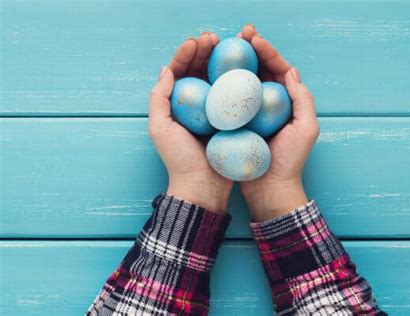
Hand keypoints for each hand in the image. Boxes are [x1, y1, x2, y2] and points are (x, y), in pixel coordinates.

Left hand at [148, 33, 232, 212]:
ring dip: (221, 62)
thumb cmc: (179, 160)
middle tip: (214, 38)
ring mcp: (213, 113)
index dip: (185, 54)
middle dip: (205, 52)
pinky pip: (233, 97)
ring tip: (228, 47)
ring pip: (216, 81)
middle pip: (198, 72)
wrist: (203, 187)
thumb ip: (159, 99)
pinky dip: (236, 82)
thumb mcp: (160, 129)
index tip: (196, 42)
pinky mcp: (229, 121)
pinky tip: (244, 70)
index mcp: (176, 106)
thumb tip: (167, 70)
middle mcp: (194, 107)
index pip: (179, 73)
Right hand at [238, 25, 319, 220]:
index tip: (252, 38)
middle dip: (249, 50)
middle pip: (258, 71)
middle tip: (238, 34)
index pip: (277, 68)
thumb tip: (291, 70)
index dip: (266, 50)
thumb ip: (303, 99)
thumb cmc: (290, 161)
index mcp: (287, 101)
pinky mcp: (237, 124)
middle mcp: (269, 104)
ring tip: (221, 48)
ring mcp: (252, 114)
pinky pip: (229, 101)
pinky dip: (221, 86)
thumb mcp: (306, 129)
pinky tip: (210, 76)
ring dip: (233, 64)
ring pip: (242, 82)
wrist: (270, 190)